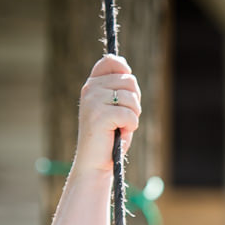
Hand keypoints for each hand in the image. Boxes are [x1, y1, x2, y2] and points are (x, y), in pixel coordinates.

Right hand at [75, 54, 140, 174]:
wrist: (95, 163)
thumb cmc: (109, 136)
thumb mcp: (114, 106)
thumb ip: (119, 86)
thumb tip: (125, 66)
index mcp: (92, 84)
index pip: (111, 61)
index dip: (125, 72)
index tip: (125, 92)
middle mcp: (90, 89)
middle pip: (130, 80)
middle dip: (134, 102)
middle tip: (123, 118)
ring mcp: (93, 101)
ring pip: (132, 98)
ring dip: (133, 116)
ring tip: (120, 127)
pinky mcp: (99, 115)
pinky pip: (130, 115)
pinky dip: (131, 126)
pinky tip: (119, 133)